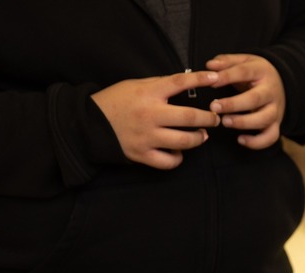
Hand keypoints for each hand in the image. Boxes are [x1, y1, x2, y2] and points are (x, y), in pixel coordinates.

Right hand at [90, 71, 220, 169]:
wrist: (88, 123)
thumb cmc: (115, 101)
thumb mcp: (135, 85)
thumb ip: (159, 86)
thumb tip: (185, 84)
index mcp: (148, 93)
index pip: (179, 83)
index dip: (200, 80)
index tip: (215, 79)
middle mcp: (150, 115)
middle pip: (190, 117)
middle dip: (209, 118)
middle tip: (216, 119)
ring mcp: (147, 137)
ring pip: (184, 141)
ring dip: (198, 138)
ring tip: (202, 135)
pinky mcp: (142, 154)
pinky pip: (169, 162)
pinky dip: (178, 158)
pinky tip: (178, 151)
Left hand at [207, 54, 285, 149]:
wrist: (281, 83)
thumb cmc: (256, 74)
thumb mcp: (244, 61)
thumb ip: (227, 62)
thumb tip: (210, 65)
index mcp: (262, 72)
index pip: (245, 72)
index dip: (227, 77)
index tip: (211, 81)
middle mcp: (270, 91)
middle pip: (255, 99)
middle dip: (234, 104)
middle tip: (214, 106)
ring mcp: (275, 109)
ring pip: (264, 119)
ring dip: (244, 122)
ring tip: (225, 122)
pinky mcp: (276, 124)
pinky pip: (270, 137)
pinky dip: (257, 142)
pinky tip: (240, 139)